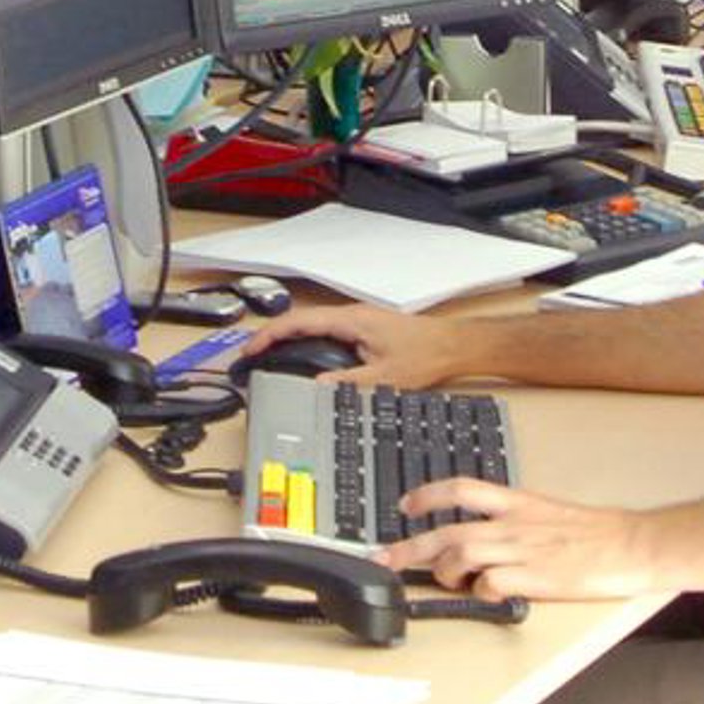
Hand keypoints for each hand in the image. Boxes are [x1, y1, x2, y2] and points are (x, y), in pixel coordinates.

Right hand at [240, 303, 469, 388]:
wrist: (454, 346)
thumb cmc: (426, 356)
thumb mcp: (383, 377)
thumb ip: (345, 383)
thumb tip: (314, 388)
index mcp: (351, 321)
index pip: (299, 321)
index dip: (270, 334)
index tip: (250, 348)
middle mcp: (352, 315)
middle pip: (301, 320)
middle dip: (272, 336)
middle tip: (251, 356)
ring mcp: (358, 320)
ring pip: (313, 325)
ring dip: (290, 338)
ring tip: (269, 357)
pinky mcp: (365, 329)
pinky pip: (327, 331)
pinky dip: (308, 341)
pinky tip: (303, 356)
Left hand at [377, 479, 664, 601]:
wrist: (633, 543)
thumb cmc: (597, 533)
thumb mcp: (550, 513)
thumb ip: (516, 521)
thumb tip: (486, 537)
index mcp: (519, 503)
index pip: (463, 488)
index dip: (429, 495)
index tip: (405, 505)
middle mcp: (515, 523)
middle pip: (449, 529)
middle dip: (410, 546)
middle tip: (385, 558)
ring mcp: (524, 550)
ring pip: (463, 553)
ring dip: (445, 570)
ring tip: (447, 581)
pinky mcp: (537, 577)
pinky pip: (492, 584)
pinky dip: (481, 591)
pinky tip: (489, 594)